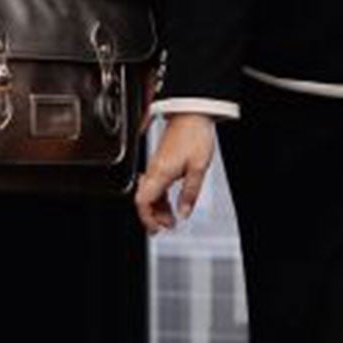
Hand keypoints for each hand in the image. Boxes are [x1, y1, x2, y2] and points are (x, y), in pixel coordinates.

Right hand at [136, 115, 217, 232]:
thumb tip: (184, 212)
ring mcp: (156, 165)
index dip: (147, 218)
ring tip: (171, 218)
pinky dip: (161, 196)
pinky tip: (171, 202)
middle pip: (144, 199)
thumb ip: (190, 193)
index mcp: (160, 172)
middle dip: (153, 216)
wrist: (193, 113)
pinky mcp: (161, 161)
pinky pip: (155, 184)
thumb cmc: (195, 135)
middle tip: (167, 226)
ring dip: (158, 207)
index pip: (143, 202)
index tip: (157, 229)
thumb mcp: (199, 168)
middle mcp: (154, 169)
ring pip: (150, 193)